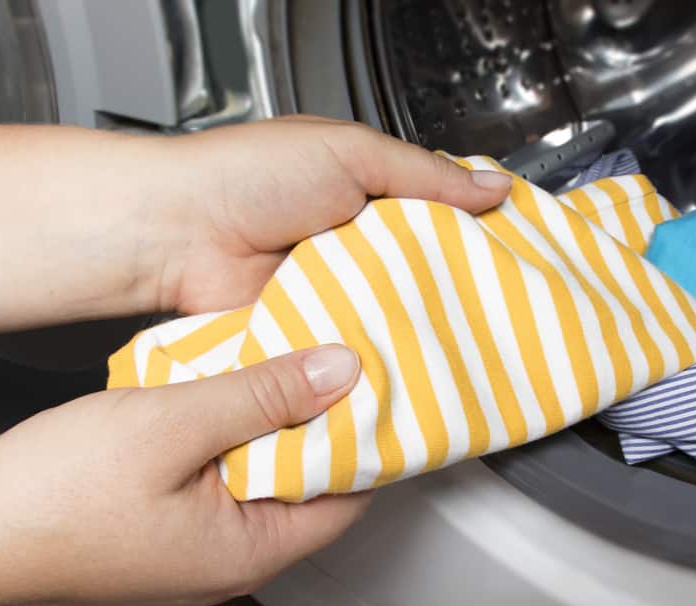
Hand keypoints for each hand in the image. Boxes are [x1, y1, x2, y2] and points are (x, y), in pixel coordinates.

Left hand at [0, 118, 508, 335]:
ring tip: (468, 341)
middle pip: (425, 271)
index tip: (518, 257)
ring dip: (420, 324)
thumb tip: (492, 186)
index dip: (478, 234)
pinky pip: (359, 346)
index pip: (441, 215)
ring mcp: (336, 291)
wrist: (176, 234)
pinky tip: (412, 361)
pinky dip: (380, 354)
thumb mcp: (351, 153)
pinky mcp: (314, 331)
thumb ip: (425, 174)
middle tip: (503, 309)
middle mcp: (356, 244)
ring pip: (397, 313)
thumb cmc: (249, 176)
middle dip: (457, 288)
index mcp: (369, 192)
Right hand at [0, 344, 364, 605]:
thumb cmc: (54, 493)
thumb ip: (264, 396)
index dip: (365, 434)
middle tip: (328, 357)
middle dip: (318, 420)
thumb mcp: (174, 424)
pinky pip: (222, 477)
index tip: (370, 379)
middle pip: (308, 484)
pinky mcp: (167, 528)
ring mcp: (198, 547)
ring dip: (270, 421)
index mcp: (251, 551)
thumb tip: (343, 372)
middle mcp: (233, 559)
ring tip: (281, 362)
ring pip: (262, 476)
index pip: (350, 494)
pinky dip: (231, 435)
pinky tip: (224, 391)